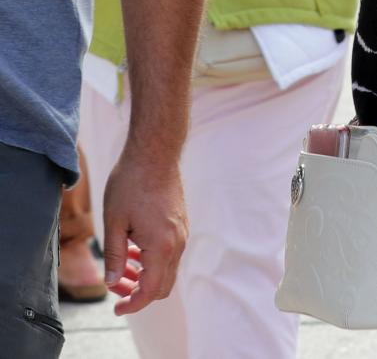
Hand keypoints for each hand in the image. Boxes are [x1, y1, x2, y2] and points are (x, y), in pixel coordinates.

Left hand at [101, 148, 187, 315]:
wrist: (155, 152)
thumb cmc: (131, 184)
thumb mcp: (114, 222)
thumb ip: (114, 257)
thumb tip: (111, 282)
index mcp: (161, 246)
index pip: (150, 291)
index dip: (132, 305)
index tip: (116, 308)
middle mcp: (177, 242)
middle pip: (163, 285)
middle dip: (138, 293)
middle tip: (115, 286)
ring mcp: (182, 232)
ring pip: (167, 269)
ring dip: (145, 276)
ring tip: (121, 269)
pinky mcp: (181, 223)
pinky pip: (170, 252)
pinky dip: (152, 261)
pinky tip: (134, 249)